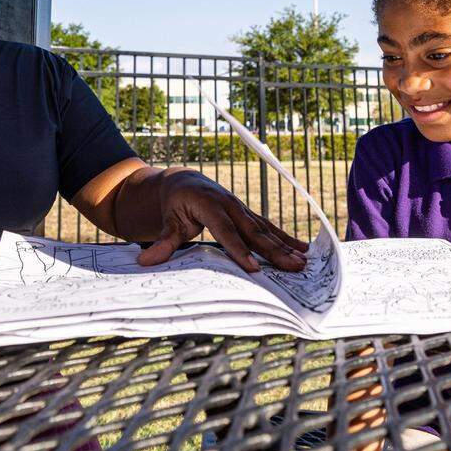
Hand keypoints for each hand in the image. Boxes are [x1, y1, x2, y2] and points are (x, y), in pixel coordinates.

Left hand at [135, 168, 308, 271]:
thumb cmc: (174, 203)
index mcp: (209, 205)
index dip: (239, 250)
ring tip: (304, 261)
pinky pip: (268, 227)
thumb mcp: (166, 220)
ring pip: (266, 229)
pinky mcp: (247, 214)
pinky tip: (304, 249)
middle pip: (254, 231)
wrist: (183, 181)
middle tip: (294, 267)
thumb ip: (162, 241)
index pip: (226, 231)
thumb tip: (146, 262)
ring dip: (286, 246)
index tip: (253, 269)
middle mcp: (230, 205)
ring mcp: (241, 209)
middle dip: (275, 251)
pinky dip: (286, 238)